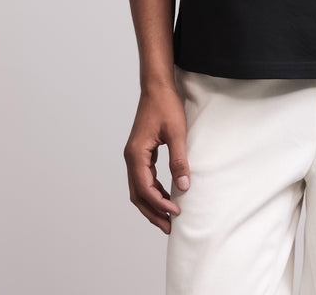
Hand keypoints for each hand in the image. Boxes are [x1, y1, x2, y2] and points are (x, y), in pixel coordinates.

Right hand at [123, 83, 190, 233]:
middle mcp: (131, 157)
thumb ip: (179, 160)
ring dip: (152, 204)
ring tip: (168, 217)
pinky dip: (153, 191)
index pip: (145, 188)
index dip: (159, 203)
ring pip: (138, 188)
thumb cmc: (165, 106)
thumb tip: (184, 185)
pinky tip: (167, 196)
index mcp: (136, 154)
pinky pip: (143, 178)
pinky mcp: (140, 152)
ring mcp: (134, 155)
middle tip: (169, 227)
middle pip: (137, 194)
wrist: (157, 87)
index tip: (175, 212)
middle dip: (152, 212)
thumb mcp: (177, 133)